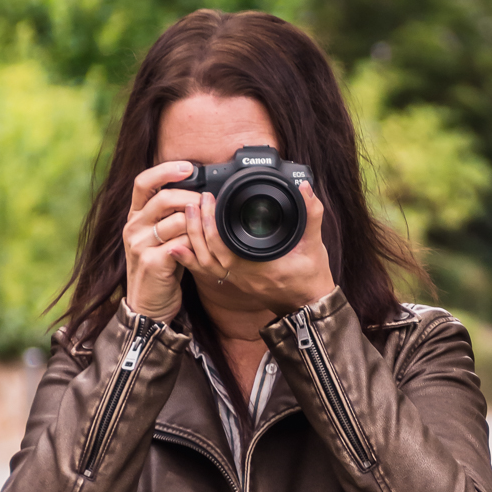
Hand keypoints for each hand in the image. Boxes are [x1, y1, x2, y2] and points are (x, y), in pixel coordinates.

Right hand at [123, 160, 201, 319]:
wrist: (148, 306)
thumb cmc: (160, 270)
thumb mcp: (160, 238)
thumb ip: (171, 217)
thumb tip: (197, 194)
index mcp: (135, 217)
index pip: (143, 182)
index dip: (166, 170)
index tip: (189, 167)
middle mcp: (133, 228)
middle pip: (164, 198)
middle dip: (191, 198)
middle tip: (207, 203)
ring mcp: (140, 245)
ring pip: (177, 221)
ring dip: (197, 225)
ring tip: (205, 232)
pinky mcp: (152, 262)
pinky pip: (182, 243)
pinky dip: (195, 244)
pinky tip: (198, 250)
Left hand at [176, 181, 335, 317]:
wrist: (307, 304)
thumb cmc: (311, 277)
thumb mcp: (315, 244)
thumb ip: (311, 214)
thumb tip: (305, 188)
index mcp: (259, 265)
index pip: (226, 244)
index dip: (211, 222)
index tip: (209, 199)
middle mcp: (243, 275)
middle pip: (208, 251)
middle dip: (197, 225)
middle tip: (194, 201)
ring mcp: (237, 280)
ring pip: (204, 262)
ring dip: (192, 238)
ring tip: (188, 213)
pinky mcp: (235, 281)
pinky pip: (207, 271)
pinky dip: (190, 260)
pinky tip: (176, 247)